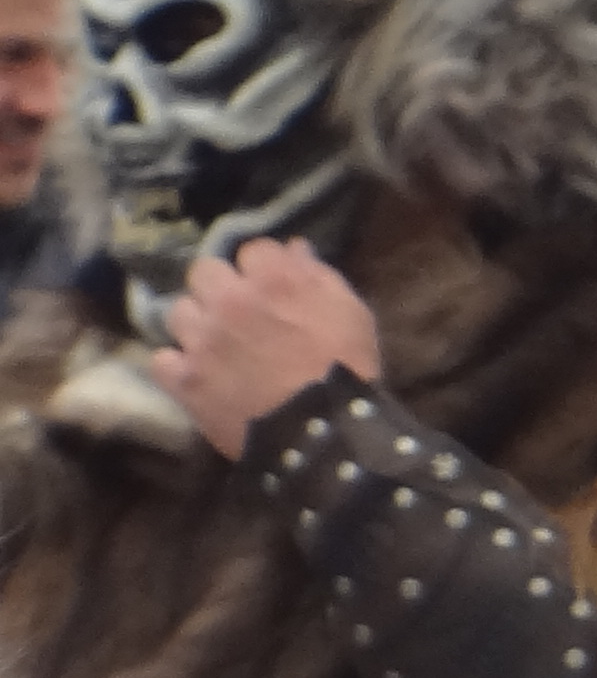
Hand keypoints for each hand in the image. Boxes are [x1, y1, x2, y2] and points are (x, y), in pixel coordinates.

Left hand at [152, 238, 383, 458]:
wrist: (320, 429)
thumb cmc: (345, 366)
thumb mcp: (351, 312)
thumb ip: (319, 276)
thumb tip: (294, 250)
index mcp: (274, 280)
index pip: (254, 248)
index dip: (265, 265)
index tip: (274, 280)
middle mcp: (230, 301)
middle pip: (204, 270)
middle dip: (220, 284)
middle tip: (237, 306)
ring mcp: (201, 340)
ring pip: (178, 311)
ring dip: (196, 321)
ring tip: (213, 340)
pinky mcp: (184, 378)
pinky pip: (162, 359)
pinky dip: (177, 364)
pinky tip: (194, 371)